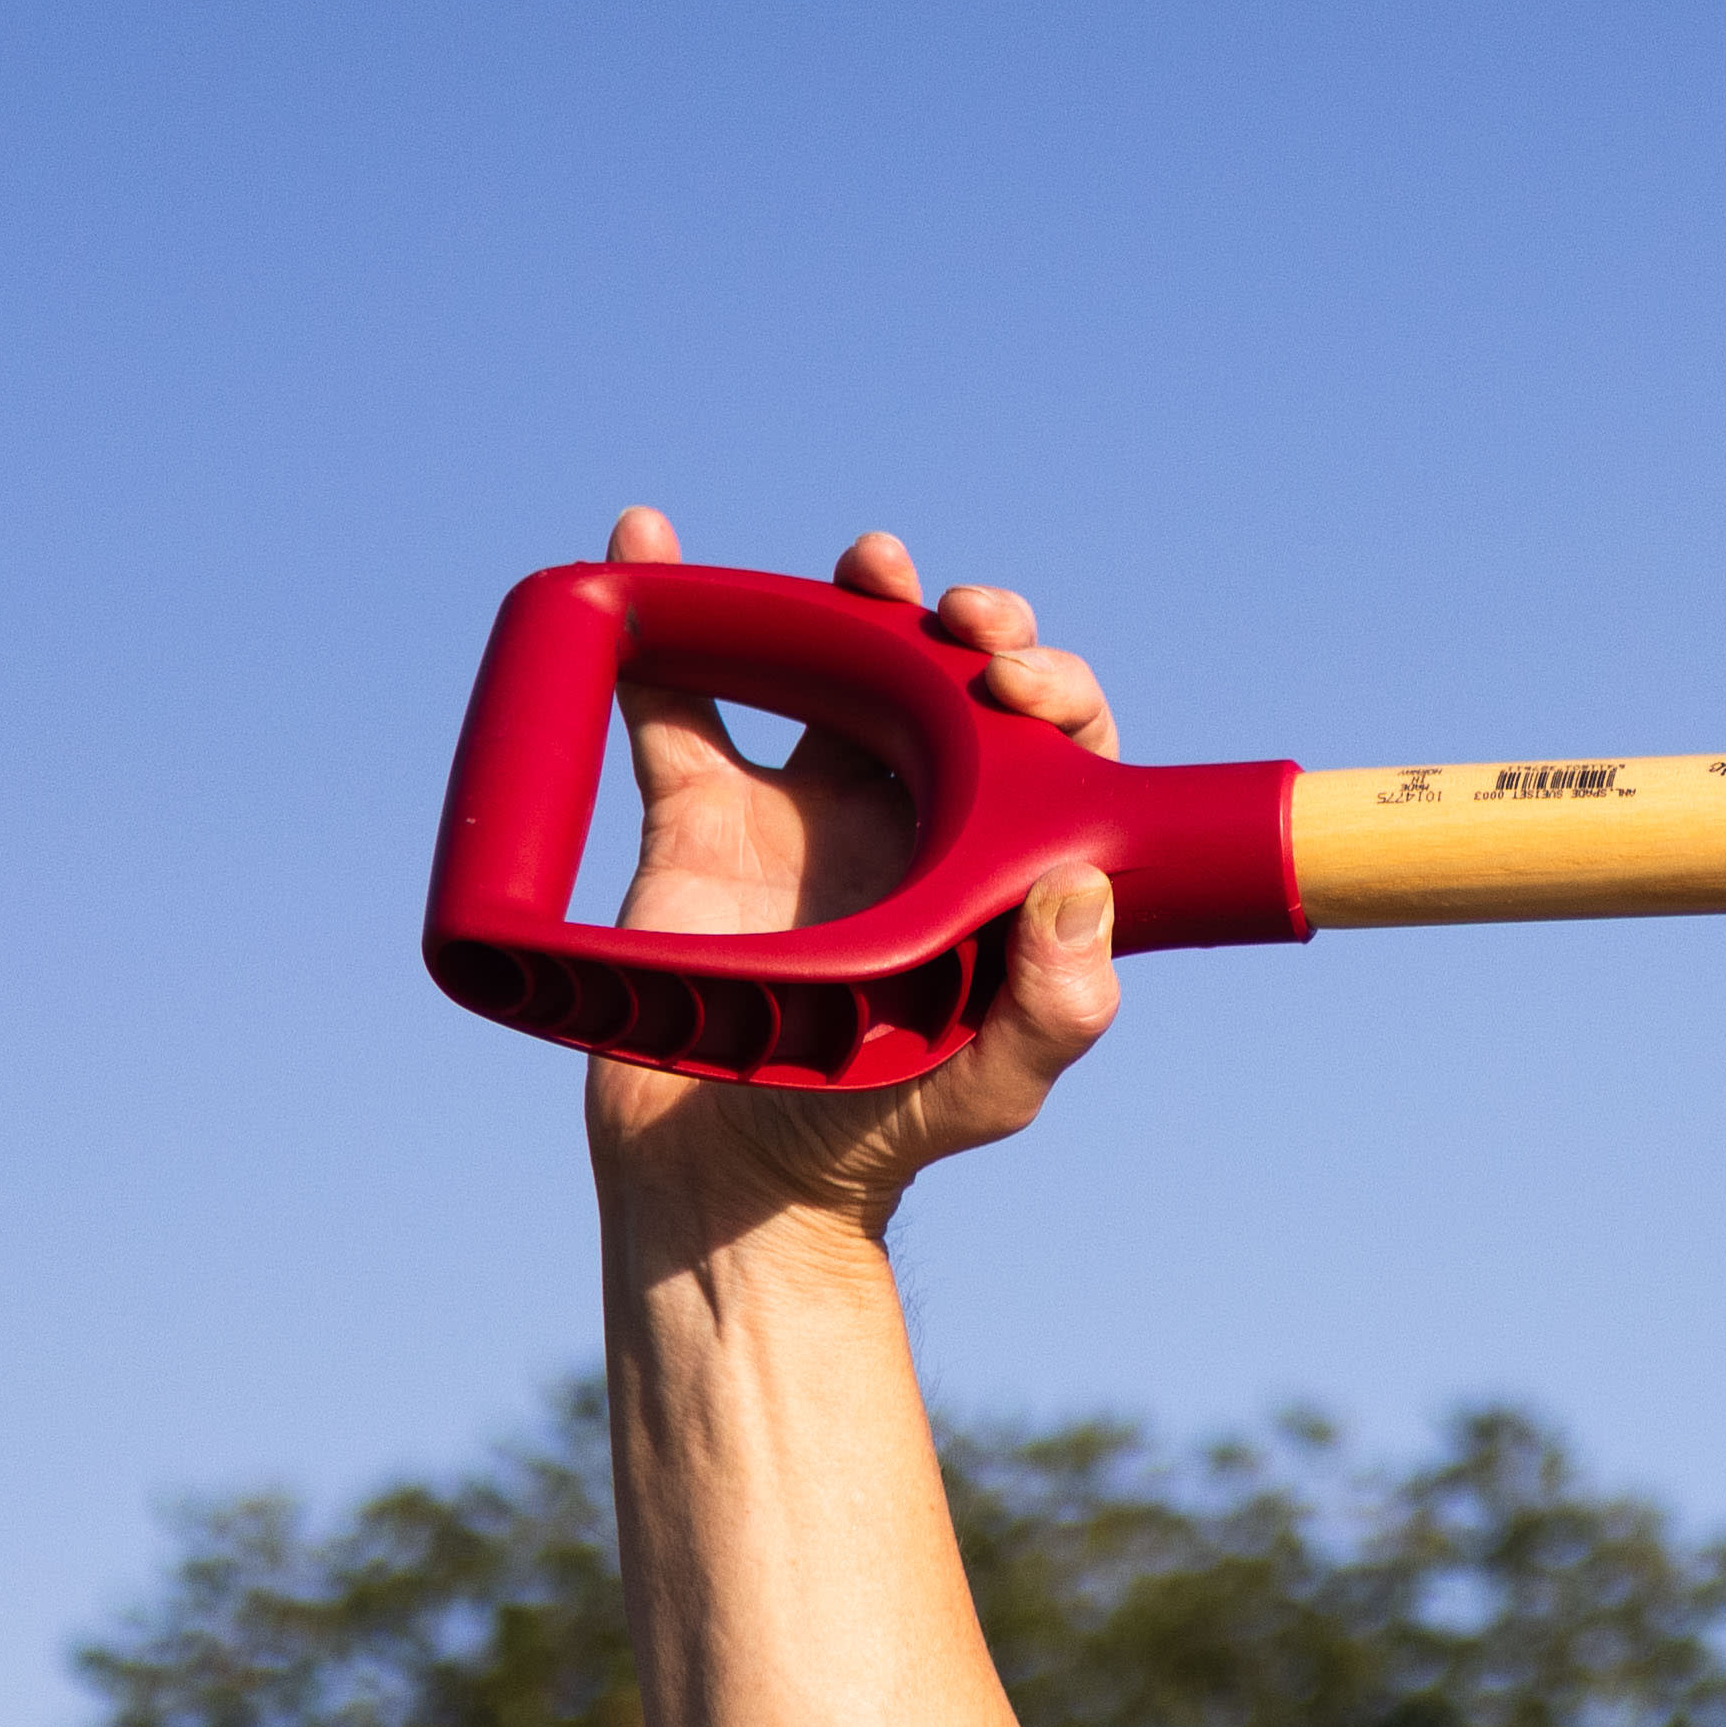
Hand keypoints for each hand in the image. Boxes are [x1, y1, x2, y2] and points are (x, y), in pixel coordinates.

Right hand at [580, 511, 1129, 1236]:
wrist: (726, 1186)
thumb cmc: (873, 1144)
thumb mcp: (986, 1090)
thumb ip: (1055, 1011)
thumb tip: (1082, 889)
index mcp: (991, 867)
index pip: (1051, 751)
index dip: (1054, 692)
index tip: (1019, 682)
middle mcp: (911, 821)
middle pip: (950, 680)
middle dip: (961, 621)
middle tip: (948, 611)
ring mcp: (805, 809)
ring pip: (832, 664)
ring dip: (844, 598)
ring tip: (864, 563)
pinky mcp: (701, 816)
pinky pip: (676, 698)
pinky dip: (659, 619)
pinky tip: (643, 541)